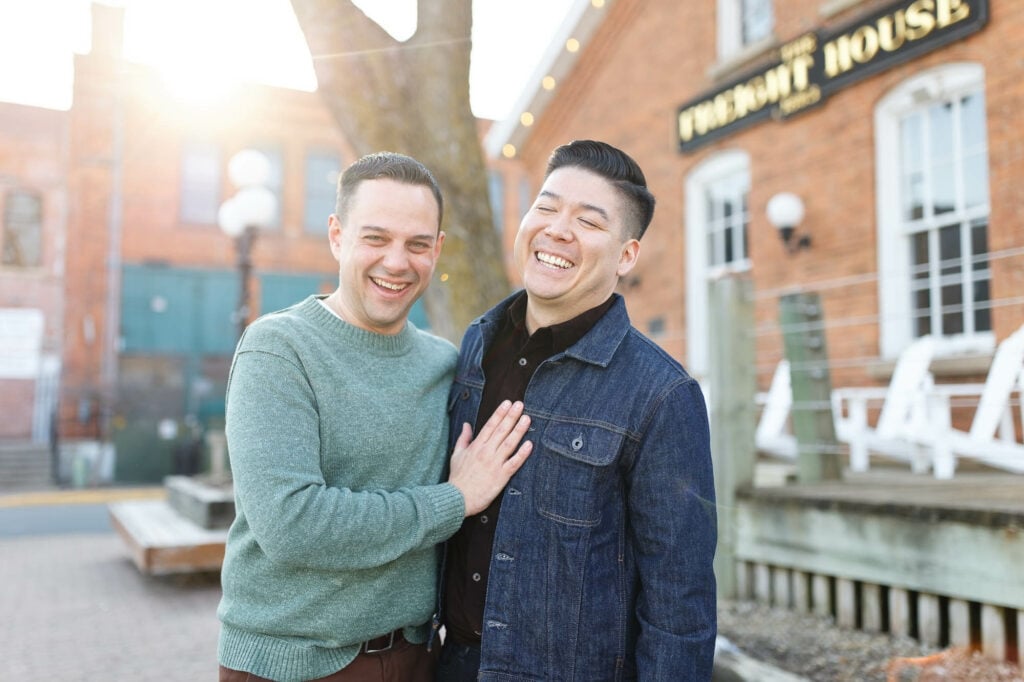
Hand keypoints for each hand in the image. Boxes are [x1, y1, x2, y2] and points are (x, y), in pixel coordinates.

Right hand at [448, 400, 532, 515]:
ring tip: (527, 418)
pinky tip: (529, 444)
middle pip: (501, 431)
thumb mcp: (457, 455)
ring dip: (519, 430)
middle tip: (520, 404)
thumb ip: (464, 438)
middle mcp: (486, 452)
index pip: (490, 425)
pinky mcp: (501, 476)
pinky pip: (514, 463)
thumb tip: (466, 424)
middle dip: (511, 416)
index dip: (499, 413)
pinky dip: (522, 454)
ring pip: (509, 443)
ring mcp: (494, 463)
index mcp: (476, 446)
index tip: (507, 403)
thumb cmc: (458, 478)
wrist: (457, 498)